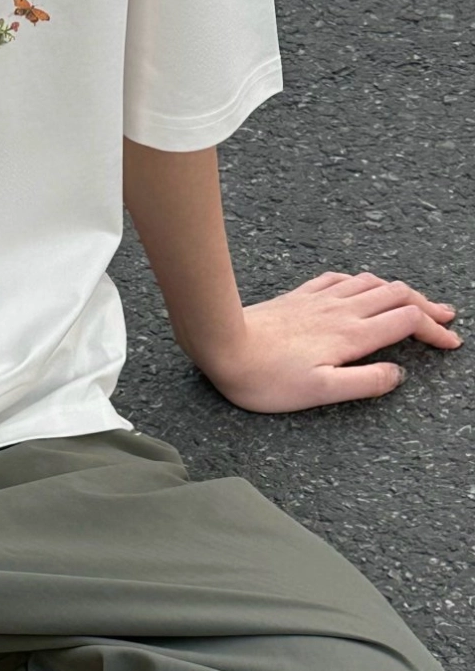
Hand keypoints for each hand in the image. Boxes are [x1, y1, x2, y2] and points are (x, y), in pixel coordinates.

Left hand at [197, 271, 460, 411]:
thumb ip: (364, 382)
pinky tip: (360, 287)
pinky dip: (362, 281)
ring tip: (413, 301)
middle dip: (427, 306)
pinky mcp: (298, 296)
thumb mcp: (320, 392)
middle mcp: (341, 311)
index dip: (435, 330)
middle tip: (445, 318)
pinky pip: (340, 279)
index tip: (450, 343)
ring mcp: (319, 299)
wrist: (220, 345)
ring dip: (399, 290)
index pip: (408, 322)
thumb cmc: (265, 377)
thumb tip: (397, 374)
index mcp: (352, 335)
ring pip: (372, 282)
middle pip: (397, 295)